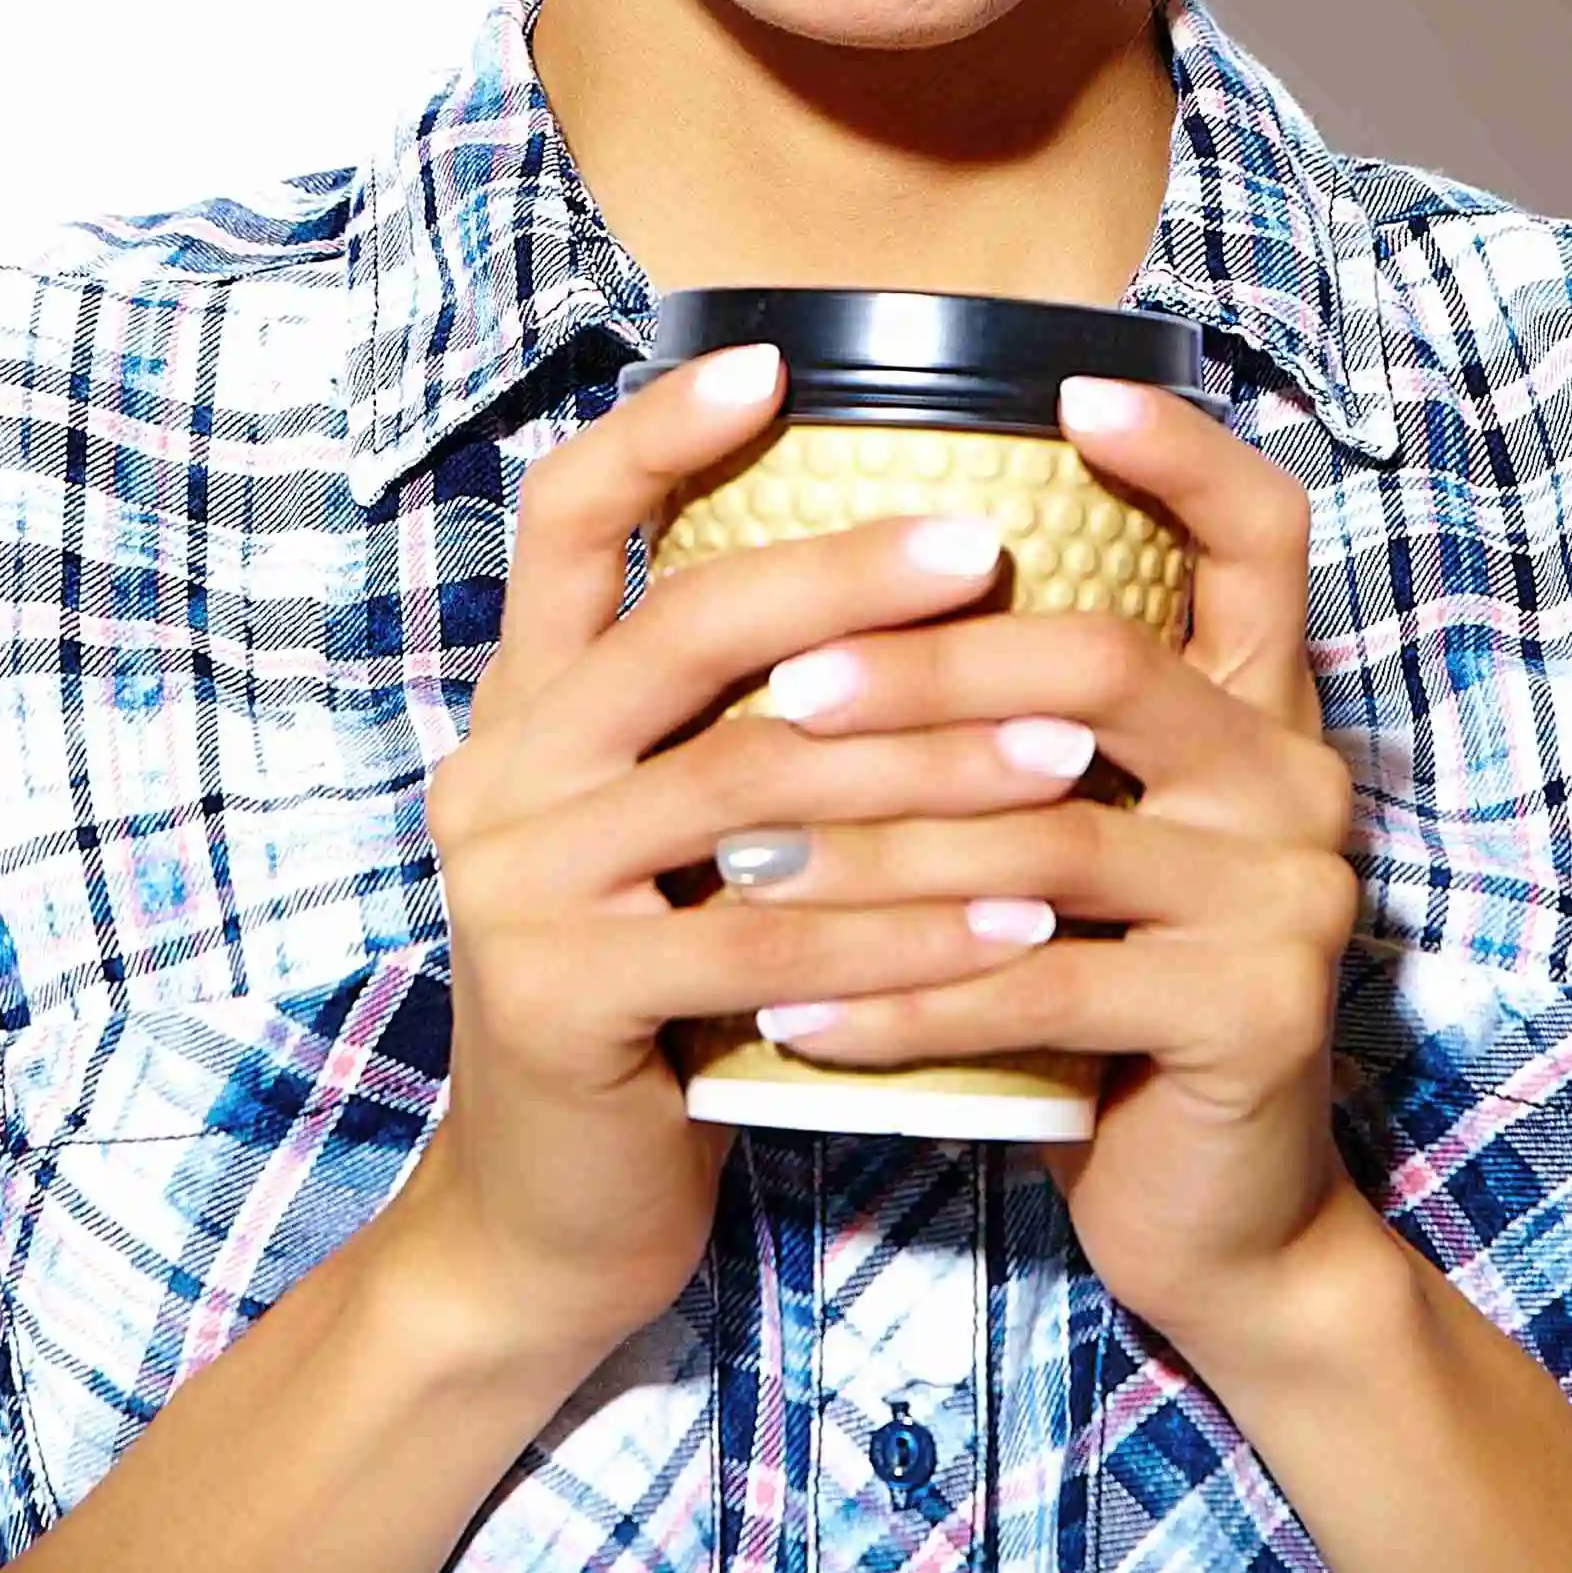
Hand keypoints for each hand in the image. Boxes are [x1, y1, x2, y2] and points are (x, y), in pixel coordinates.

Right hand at [400, 343, 1085, 1355]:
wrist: (556, 1212)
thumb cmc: (662, 991)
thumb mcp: (672, 830)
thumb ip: (729, 714)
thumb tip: (897, 561)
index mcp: (526, 703)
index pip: (565, 520)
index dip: (661, 431)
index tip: (775, 360)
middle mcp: (502, 768)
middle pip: (684, 630)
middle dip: (847, 581)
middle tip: (990, 549)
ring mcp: (519, 883)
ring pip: (750, 786)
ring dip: (926, 763)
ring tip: (1068, 749)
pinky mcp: (564, 998)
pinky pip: (767, 942)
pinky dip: (908, 933)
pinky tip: (1029, 927)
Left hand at [704, 370, 1364, 1347]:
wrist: (1218, 1217)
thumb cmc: (1099, 994)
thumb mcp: (1074, 836)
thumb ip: (1017, 726)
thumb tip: (834, 589)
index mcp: (1259, 709)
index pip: (1261, 532)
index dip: (1177, 449)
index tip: (1069, 383)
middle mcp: (1293, 779)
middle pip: (1104, 664)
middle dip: (931, 664)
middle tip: (786, 682)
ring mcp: (1287, 898)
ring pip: (1049, 833)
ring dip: (875, 849)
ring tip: (733, 865)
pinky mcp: (1251, 1017)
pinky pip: (1041, 984)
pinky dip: (901, 1000)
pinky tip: (790, 1017)